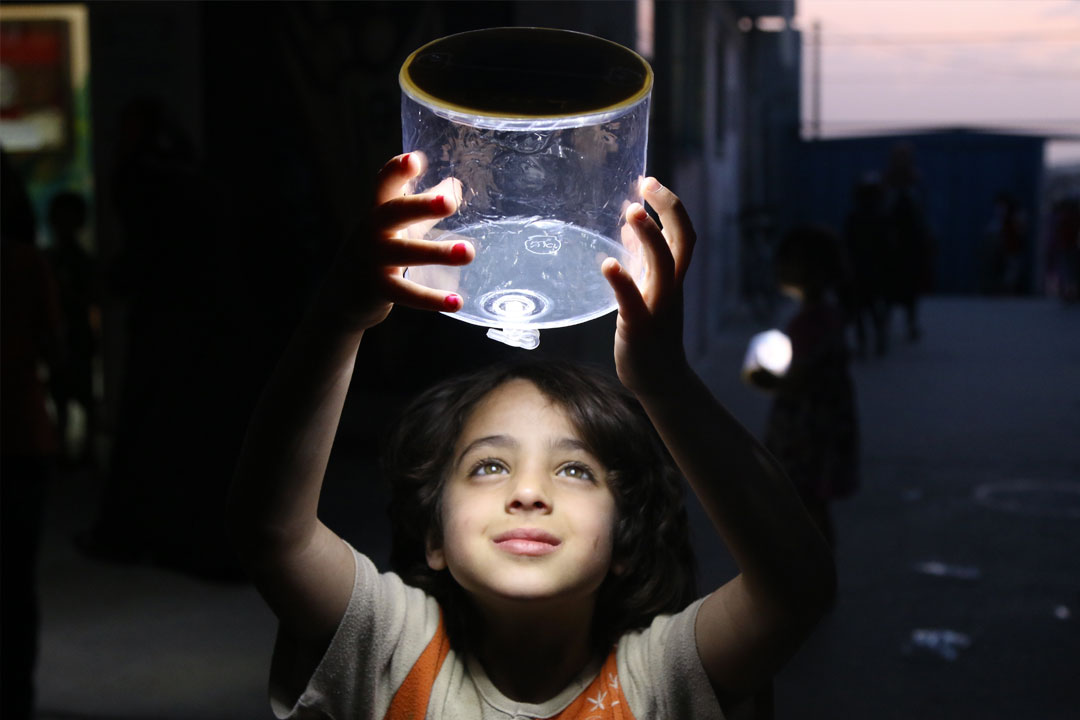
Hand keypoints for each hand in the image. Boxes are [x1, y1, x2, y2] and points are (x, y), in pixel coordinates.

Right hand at [320, 153, 471, 329]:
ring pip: (405, 254)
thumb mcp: (397, 227)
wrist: (341, 297)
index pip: (384, 184)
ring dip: (436, 253)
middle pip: (393, 213)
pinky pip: (406, 293)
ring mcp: (373, 260)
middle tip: (449, 202)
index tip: (416, 159)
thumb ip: (424, 208)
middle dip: (420, 206)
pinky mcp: (378, 289)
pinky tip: (457, 301)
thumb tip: (456, 186)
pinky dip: (431, 299)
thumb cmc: (377, 252)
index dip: (397, 170)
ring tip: (468, 252)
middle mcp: (372, 231)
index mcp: (378, 211)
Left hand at [601, 178, 696, 395]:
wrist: (660, 381)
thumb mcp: (648, 291)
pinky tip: (607, 264)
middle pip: (682, 241)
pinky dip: (622, 281)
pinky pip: (634, 301)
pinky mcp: (639, 327)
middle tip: (647, 184)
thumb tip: (628, 229)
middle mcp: (670, 288)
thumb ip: (642, 262)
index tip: (649, 182)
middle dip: (668, 209)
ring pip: (664, 265)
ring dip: (650, 236)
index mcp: (672, 278)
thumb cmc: (651, 336)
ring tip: (631, 212)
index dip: (670, 205)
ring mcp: (658, 307)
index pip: (682, 233)